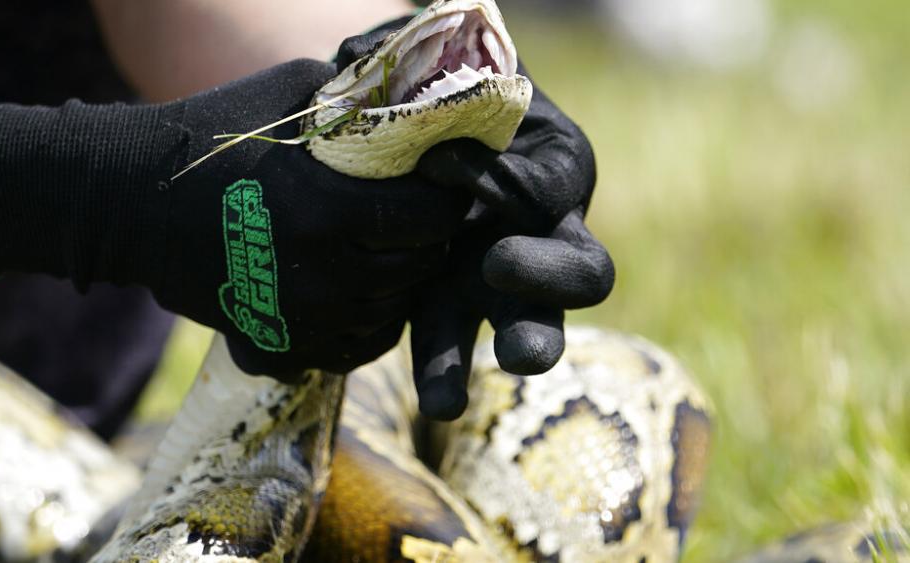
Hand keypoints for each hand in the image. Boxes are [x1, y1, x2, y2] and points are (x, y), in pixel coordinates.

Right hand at [0, 59, 469, 378]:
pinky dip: (372, 322)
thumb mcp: (288, 94)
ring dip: (404, 280)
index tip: (445, 181)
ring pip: (393, 311)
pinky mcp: (280, 342)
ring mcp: (300, 318)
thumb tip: (417, 95)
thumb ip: (358, 96)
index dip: (449, 197)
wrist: (129, 202)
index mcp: (327, 210)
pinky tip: (365, 290)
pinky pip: (356, 348)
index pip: (430, 216)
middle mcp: (321, 275)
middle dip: (432, 238)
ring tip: (393, 247)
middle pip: (418, 267)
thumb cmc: (210, 135)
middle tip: (424, 214)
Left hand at [410, 70, 614, 418]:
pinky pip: (461, 348)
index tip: (439, 165)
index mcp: (554, 164)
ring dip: (507, 355)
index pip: (549, 183)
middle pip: (583, 271)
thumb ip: (414, 66)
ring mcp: (506, 281)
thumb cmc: (430, 93)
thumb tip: (360, 58)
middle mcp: (546, 230)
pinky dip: (442, 370)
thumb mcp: (434, 70)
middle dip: (547, 280)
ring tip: (455, 394)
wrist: (398, 141)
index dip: (504, 179)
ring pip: (536, 328)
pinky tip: (429, 398)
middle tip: (495, 266)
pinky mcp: (458, 311)